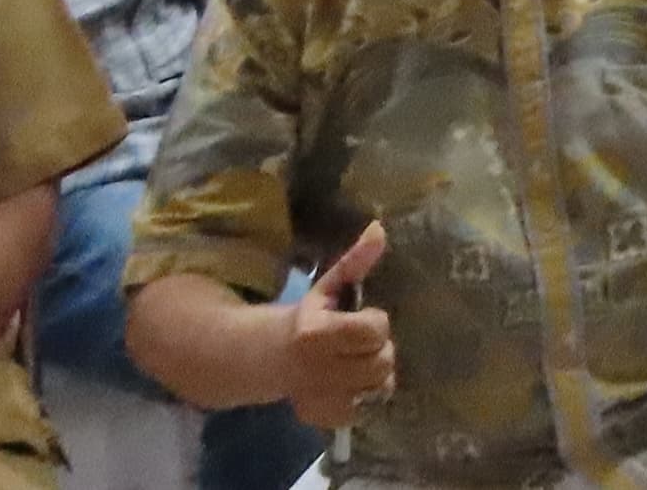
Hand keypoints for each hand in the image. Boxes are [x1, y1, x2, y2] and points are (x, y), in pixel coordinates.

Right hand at [279, 221, 396, 430]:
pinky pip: (365, 410)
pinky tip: (351, 383)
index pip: (373, 330)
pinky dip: (365, 397)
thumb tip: (380, 229)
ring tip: (360, 362)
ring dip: (377, 374)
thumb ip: (355, 262)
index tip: (364, 318)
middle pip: (382, 362)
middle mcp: (318, 369)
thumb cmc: (305, 318)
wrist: (265, 358)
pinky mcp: (323, 417)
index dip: (376, 322)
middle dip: (380, 349)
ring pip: (379, 388)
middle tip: (364, 343)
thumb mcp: (327, 287)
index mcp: (317, 333)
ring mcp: (321, 397)